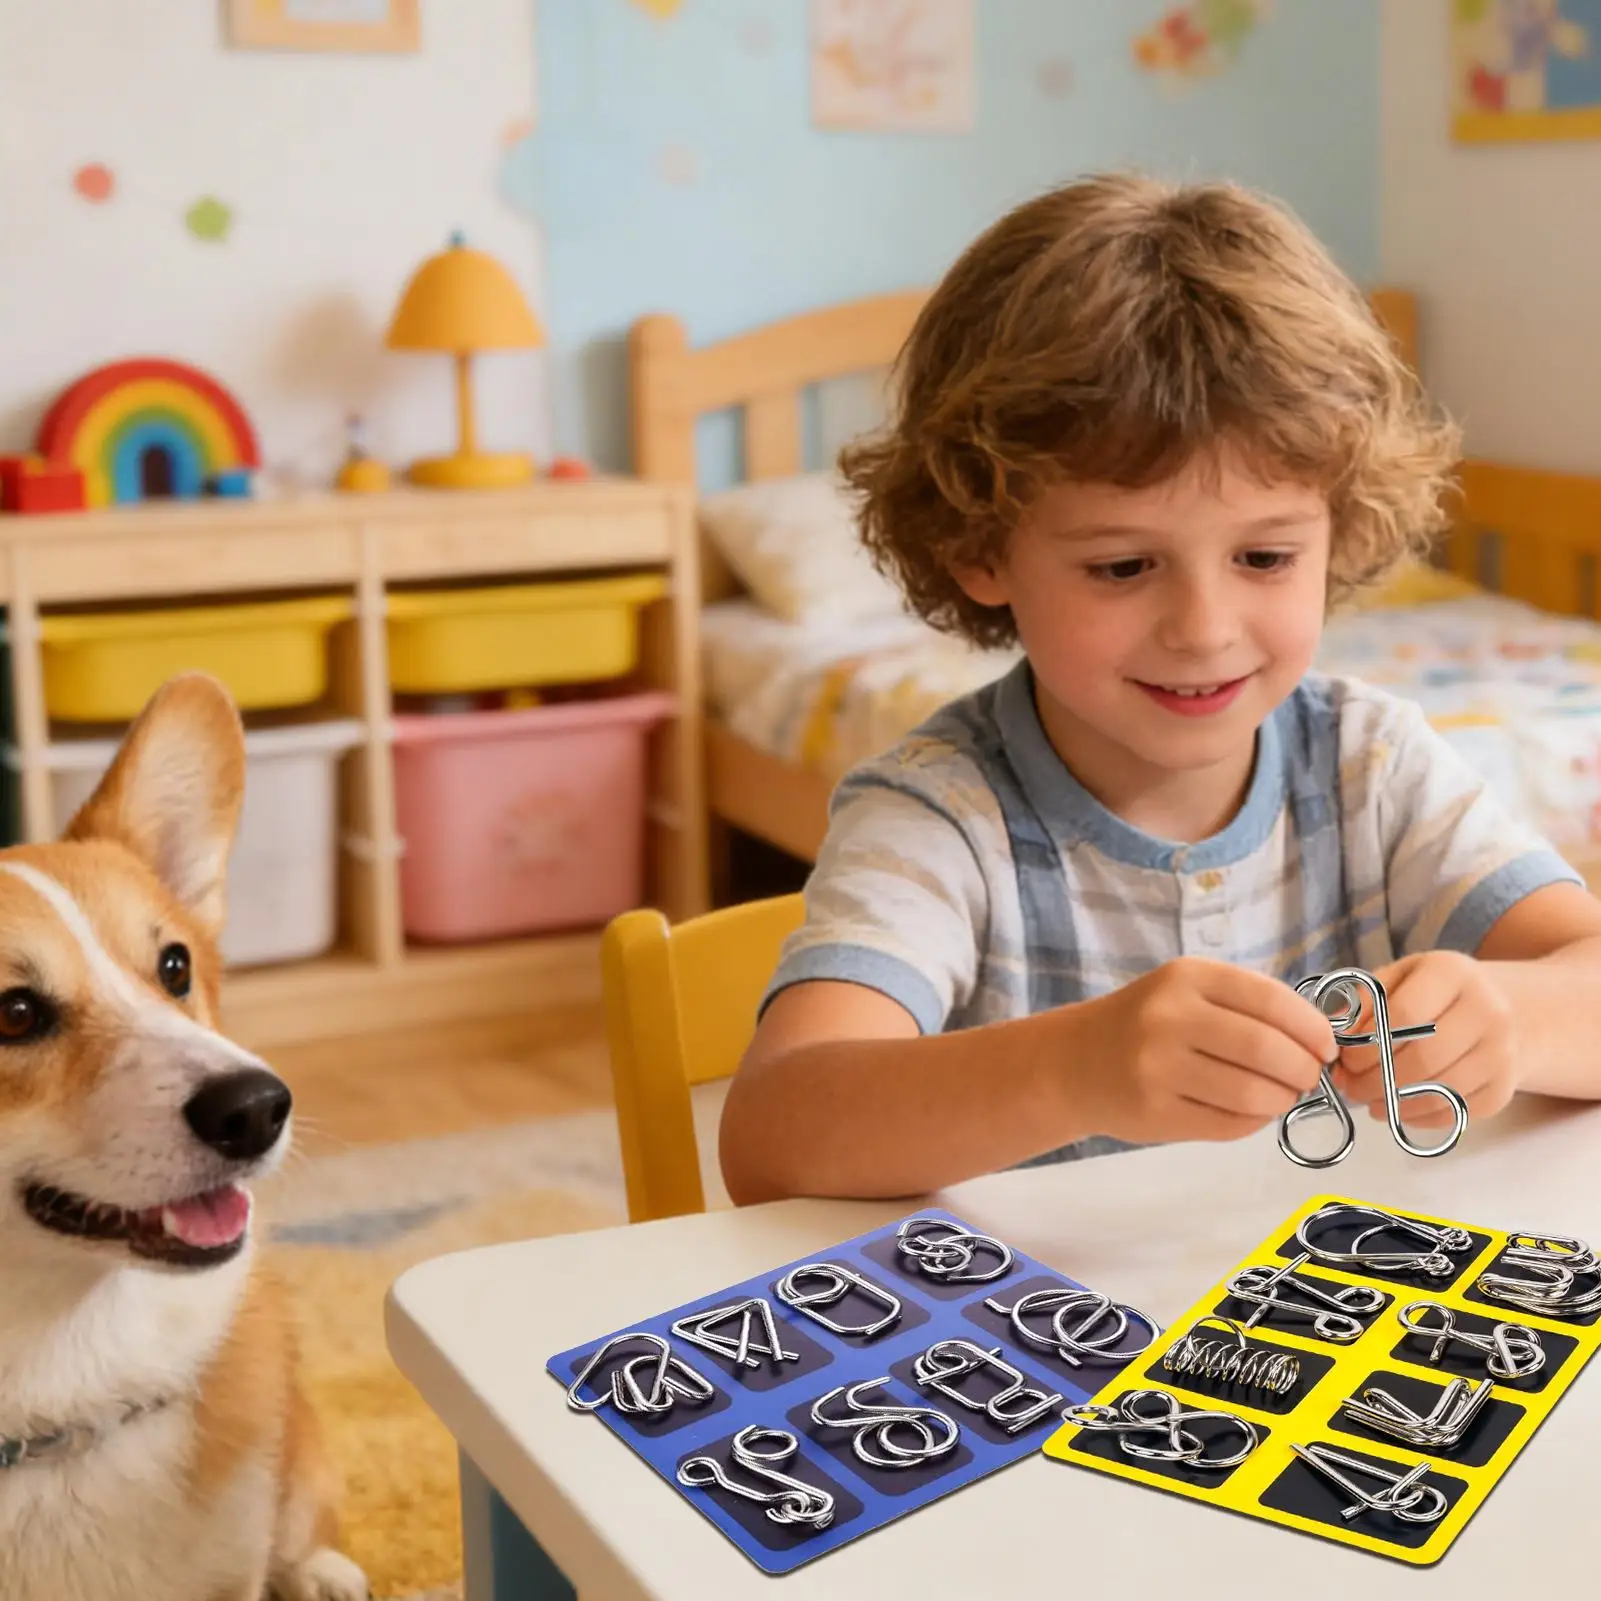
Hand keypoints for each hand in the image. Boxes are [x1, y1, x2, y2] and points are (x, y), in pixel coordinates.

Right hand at [1075, 957, 1335, 1145]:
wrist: (1073, 1062)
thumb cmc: (1143, 1023)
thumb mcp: (1185, 991)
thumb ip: (1245, 1006)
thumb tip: (1317, 1043)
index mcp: (1186, 978)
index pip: (1271, 1000)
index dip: (1312, 1028)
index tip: (1326, 1047)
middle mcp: (1169, 1017)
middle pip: (1267, 1049)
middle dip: (1303, 1069)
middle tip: (1308, 1077)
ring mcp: (1159, 1068)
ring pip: (1253, 1093)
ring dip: (1282, 1099)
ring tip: (1280, 1096)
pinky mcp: (1156, 1113)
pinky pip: (1229, 1124)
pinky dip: (1253, 1120)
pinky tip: (1248, 1110)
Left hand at [1330, 951, 1518, 1125]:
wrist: (1502, 1008)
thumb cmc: (1433, 992)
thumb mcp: (1397, 979)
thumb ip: (1363, 1004)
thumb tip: (1332, 1038)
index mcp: (1453, 972)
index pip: (1404, 1014)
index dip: (1367, 1044)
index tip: (1345, 1060)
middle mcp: (1488, 1009)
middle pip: (1423, 1057)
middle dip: (1377, 1080)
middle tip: (1351, 1088)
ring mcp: (1503, 1050)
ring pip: (1441, 1089)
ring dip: (1396, 1103)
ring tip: (1370, 1100)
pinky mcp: (1506, 1085)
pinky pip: (1458, 1110)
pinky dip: (1421, 1116)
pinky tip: (1399, 1108)